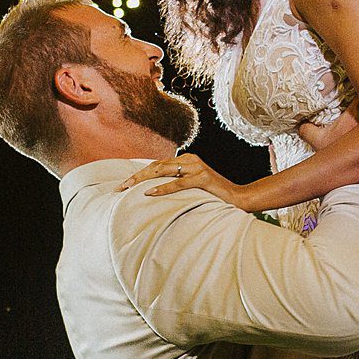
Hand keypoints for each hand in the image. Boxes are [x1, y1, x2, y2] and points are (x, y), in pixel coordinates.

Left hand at [130, 154, 248, 208]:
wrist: (239, 198)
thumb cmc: (214, 196)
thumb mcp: (192, 188)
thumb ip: (177, 185)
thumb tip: (153, 194)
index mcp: (185, 160)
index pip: (156, 165)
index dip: (138, 174)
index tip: (122, 185)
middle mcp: (190, 160)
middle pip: (156, 166)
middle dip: (135, 176)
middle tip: (119, 187)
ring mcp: (197, 167)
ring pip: (164, 171)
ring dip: (143, 179)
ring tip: (128, 187)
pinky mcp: (203, 178)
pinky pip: (179, 183)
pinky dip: (163, 188)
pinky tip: (149, 193)